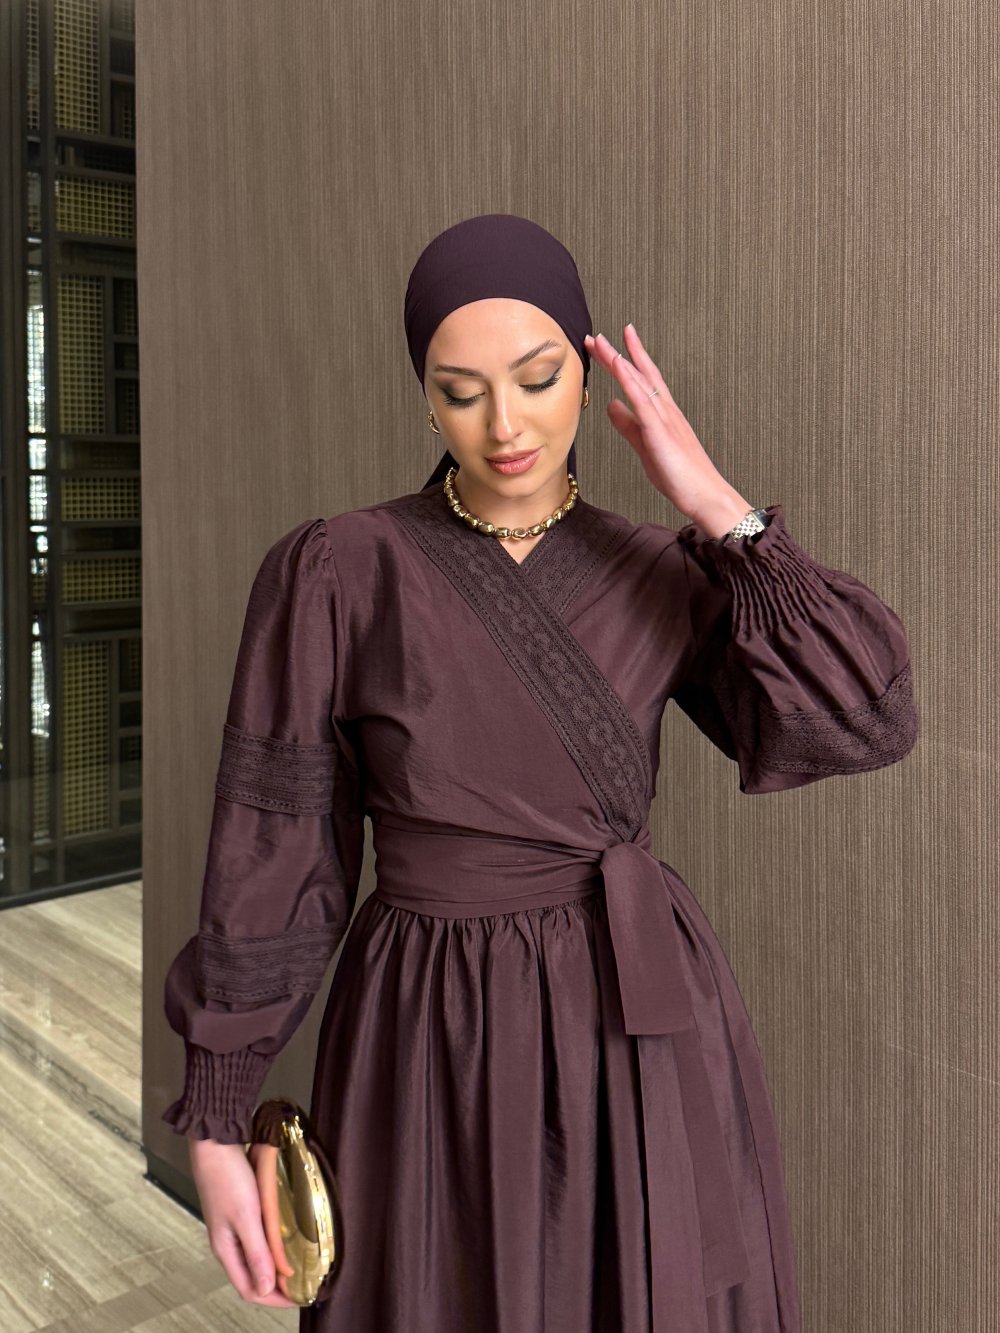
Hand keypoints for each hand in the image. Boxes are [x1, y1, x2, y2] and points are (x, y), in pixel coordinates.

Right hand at [188, 1138, 297, 1307]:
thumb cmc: (227, 1177)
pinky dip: (270, 1246)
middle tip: (301, 1286)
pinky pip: (255, 1239)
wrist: (214, 1142)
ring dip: (273, 1266)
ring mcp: (231, 1227)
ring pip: (254, 1257)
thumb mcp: (246, 1217)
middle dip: (274, 1286)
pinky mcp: (238, 1211)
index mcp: (225, 1249)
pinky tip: (282, 1241)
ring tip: (296, 1268)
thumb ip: (256, 1252)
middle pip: (251, 1276)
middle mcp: (226, 1242)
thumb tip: (265, 1288)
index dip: (273, 1299)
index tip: (298, 1298)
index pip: (249, 1288)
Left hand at [584, 326, 751, 532]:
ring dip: (619, 361)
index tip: (608, 344)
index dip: (625, 360)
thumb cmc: (680, 476)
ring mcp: (665, 419)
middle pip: (638, 375)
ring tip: (600, 343)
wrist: (705, 495)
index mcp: (663, 414)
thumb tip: (611, 405)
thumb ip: (628, 425)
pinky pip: (643, 402)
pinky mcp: (661, 433)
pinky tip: (619, 366)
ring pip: (639, 382)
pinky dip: (631, 382)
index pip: (641, 380)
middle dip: (616, 354)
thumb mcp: (644, 446)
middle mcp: (665, 410)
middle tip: (594, 337)